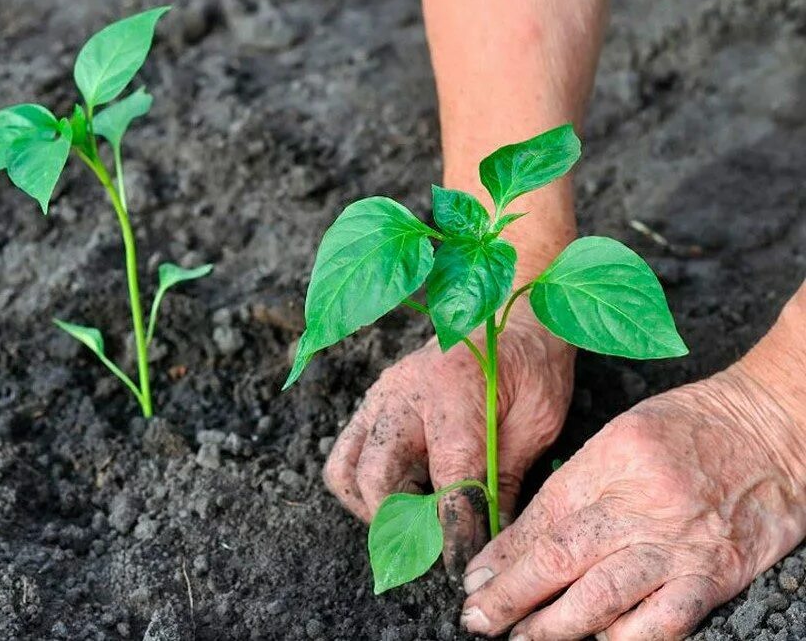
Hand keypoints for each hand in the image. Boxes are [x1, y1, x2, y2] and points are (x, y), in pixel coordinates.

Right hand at [323, 305, 574, 574]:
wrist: (509, 314)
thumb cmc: (531, 365)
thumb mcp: (537, 422)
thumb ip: (507, 479)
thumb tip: (490, 540)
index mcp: (455, 394)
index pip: (448, 479)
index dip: (453, 531)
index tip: (458, 569)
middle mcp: (405, 394)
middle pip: (377, 479)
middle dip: (403, 526)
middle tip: (433, 550)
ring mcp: (380, 397)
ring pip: (346, 471)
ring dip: (373, 508)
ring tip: (413, 522)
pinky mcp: (371, 404)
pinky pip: (346, 455)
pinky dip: (364, 487)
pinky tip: (403, 495)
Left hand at [460, 366, 805, 639]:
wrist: (774, 427)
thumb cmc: (691, 427)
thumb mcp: (620, 438)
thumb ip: (573, 488)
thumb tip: (522, 541)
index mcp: (608, 462)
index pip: (541, 519)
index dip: (502, 557)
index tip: (475, 582)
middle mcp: (638, 504)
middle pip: (560, 559)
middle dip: (511, 596)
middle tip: (478, 619)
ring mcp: (678, 543)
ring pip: (602, 596)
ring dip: (555, 626)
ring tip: (523, 639)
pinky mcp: (714, 574)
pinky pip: (663, 620)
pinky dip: (626, 638)